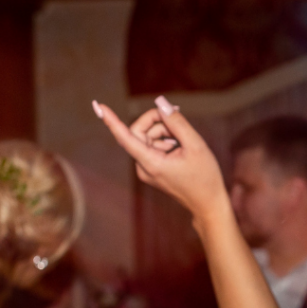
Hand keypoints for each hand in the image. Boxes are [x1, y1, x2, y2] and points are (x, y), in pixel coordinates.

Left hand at [93, 97, 229, 224]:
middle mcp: (143, 168)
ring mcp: (146, 169)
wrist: (208, 204)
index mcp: (151, 164)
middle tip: (178, 119)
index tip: (98, 106)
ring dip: (166, 132)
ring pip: (148, 137)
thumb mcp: (195, 145)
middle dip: (158, 122)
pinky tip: (180, 149)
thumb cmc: (204, 177)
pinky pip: (153, 146)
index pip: (125, 138)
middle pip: (139, 131)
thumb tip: (160, 103)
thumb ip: (176, 122)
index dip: (112, 120)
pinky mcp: (151, 169)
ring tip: (185, 143)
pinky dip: (166, 141)